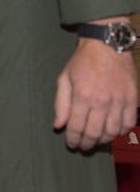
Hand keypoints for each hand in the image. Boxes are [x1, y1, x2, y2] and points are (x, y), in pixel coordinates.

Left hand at [55, 35, 137, 149]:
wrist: (107, 45)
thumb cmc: (82, 62)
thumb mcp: (64, 79)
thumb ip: (61, 104)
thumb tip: (58, 125)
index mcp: (83, 96)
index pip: (77, 127)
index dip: (73, 139)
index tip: (72, 144)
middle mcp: (102, 101)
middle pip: (95, 132)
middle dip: (87, 143)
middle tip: (83, 146)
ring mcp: (120, 101)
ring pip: (113, 131)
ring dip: (104, 140)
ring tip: (97, 140)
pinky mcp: (132, 99)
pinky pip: (129, 123)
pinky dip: (122, 131)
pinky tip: (113, 131)